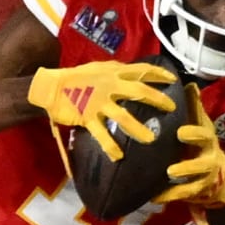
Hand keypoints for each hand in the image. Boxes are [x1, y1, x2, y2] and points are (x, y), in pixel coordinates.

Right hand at [27, 61, 176, 160]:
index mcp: (114, 72)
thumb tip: (133, 72)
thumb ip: (117, 71)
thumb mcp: (99, 68)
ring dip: (138, 128)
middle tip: (172, 108)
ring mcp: (99, 102)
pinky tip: (118, 156)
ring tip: (151, 139)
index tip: (172, 79)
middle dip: (158, 99)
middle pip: (139, 91)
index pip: (141, 70)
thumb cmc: (76, 77)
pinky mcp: (88, 117)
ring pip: (123, 116)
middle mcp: (109, 86)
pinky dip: (109, 145)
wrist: (53, 87)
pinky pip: (101, 133)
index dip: (159, 74)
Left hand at [153, 84, 224, 224]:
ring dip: (178, 188)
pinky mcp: (196, 192)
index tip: (180, 133)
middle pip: (202, 165)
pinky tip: (154, 198)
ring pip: (193, 186)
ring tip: (160, 192)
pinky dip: (170, 198)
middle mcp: (209, 159)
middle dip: (188, 168)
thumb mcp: (199, 122)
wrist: (218, 171)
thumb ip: (193, 106)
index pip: (204, 135)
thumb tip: (189, 83)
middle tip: (171, 170)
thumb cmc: (202, 141)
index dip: (194, 134)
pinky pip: (184, 197)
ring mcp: (204, 178)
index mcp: (207, 140)